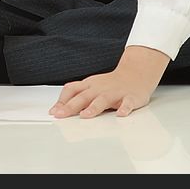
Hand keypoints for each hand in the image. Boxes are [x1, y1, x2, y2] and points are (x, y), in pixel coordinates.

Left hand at [48, 46, 169, 118]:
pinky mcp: (130, 97)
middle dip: (71, 106)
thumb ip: (75, 97)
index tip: (54, 112)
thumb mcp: (91, 87)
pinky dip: (124, 108)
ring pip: (103, 99)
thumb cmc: (110, 83)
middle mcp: (100, 88)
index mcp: (89, 85)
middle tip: (61, 115)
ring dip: (94, 107)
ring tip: (86, 115)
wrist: (135, 73)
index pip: (72, 90)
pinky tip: (121, 114)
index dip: (61, 101)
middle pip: (83, 97)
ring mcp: (115, 92)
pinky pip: (127, 103)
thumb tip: (57, 109)